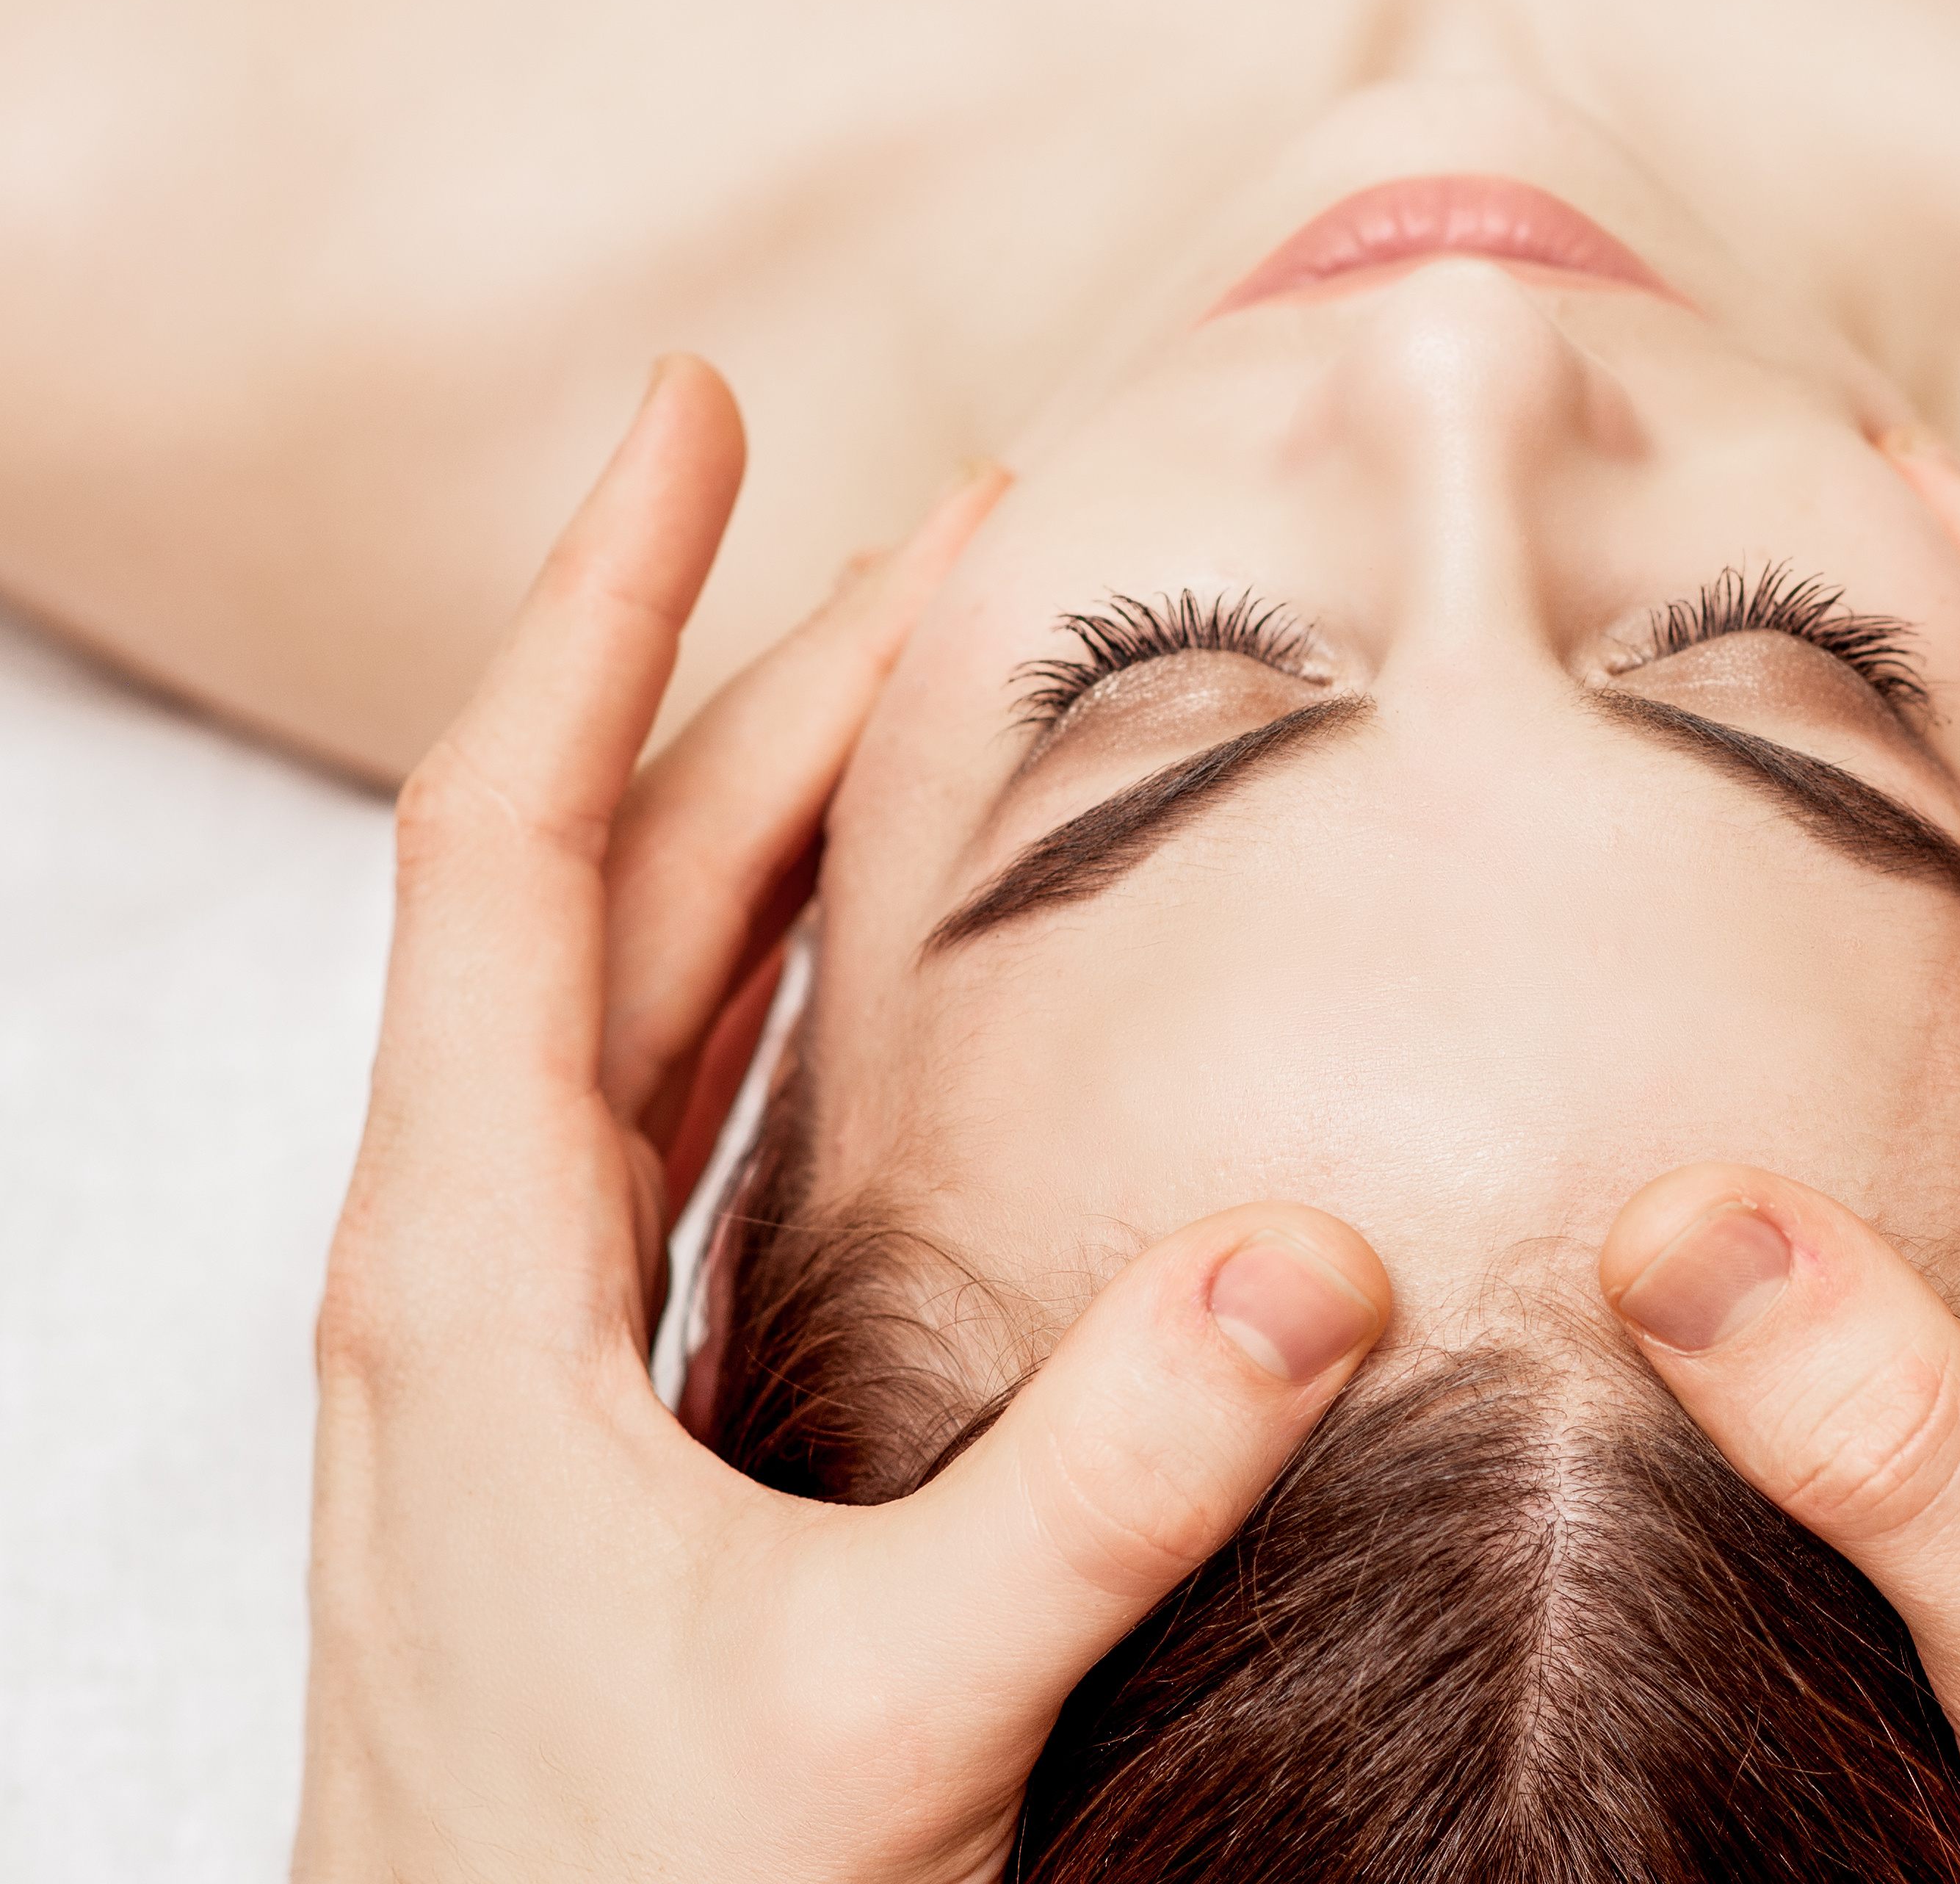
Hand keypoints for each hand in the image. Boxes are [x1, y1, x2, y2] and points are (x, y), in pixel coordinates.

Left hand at [298, 359, 1391, 1882]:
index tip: (699, 420)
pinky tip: (882, 968)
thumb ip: (1100, 1483)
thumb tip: (1318, 1255)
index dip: (608, 608)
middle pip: (611, 884)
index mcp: (468, 1267)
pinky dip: (782, 988)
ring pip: (646, 994)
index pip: (510, 841)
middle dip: (764, 683)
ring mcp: (527, 1333)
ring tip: (926, 691)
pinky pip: (679, 1118)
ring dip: (773, 818)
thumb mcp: (883, 1713)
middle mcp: (473, 1262)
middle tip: (949, 536)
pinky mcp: (601, 1408)